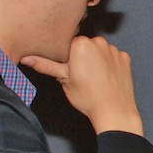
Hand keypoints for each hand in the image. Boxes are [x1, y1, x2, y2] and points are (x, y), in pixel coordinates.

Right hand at [20, 36, 143, 135]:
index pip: (69, 42)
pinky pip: (113, 56)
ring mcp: (114, 50)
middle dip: (82, 56)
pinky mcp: (125, 58)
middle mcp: (99, 42)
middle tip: (81, 75)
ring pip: (100, 50)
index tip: (69, 68)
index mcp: (81, 44)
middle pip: (85, 44)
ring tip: (95, 78)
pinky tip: (106, 77)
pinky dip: (110, 64)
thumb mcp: (63, 80)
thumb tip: (27, 58)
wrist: (114, 111)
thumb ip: (45, 65)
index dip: (68, 56)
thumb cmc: (88, 97)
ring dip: (96, 59)